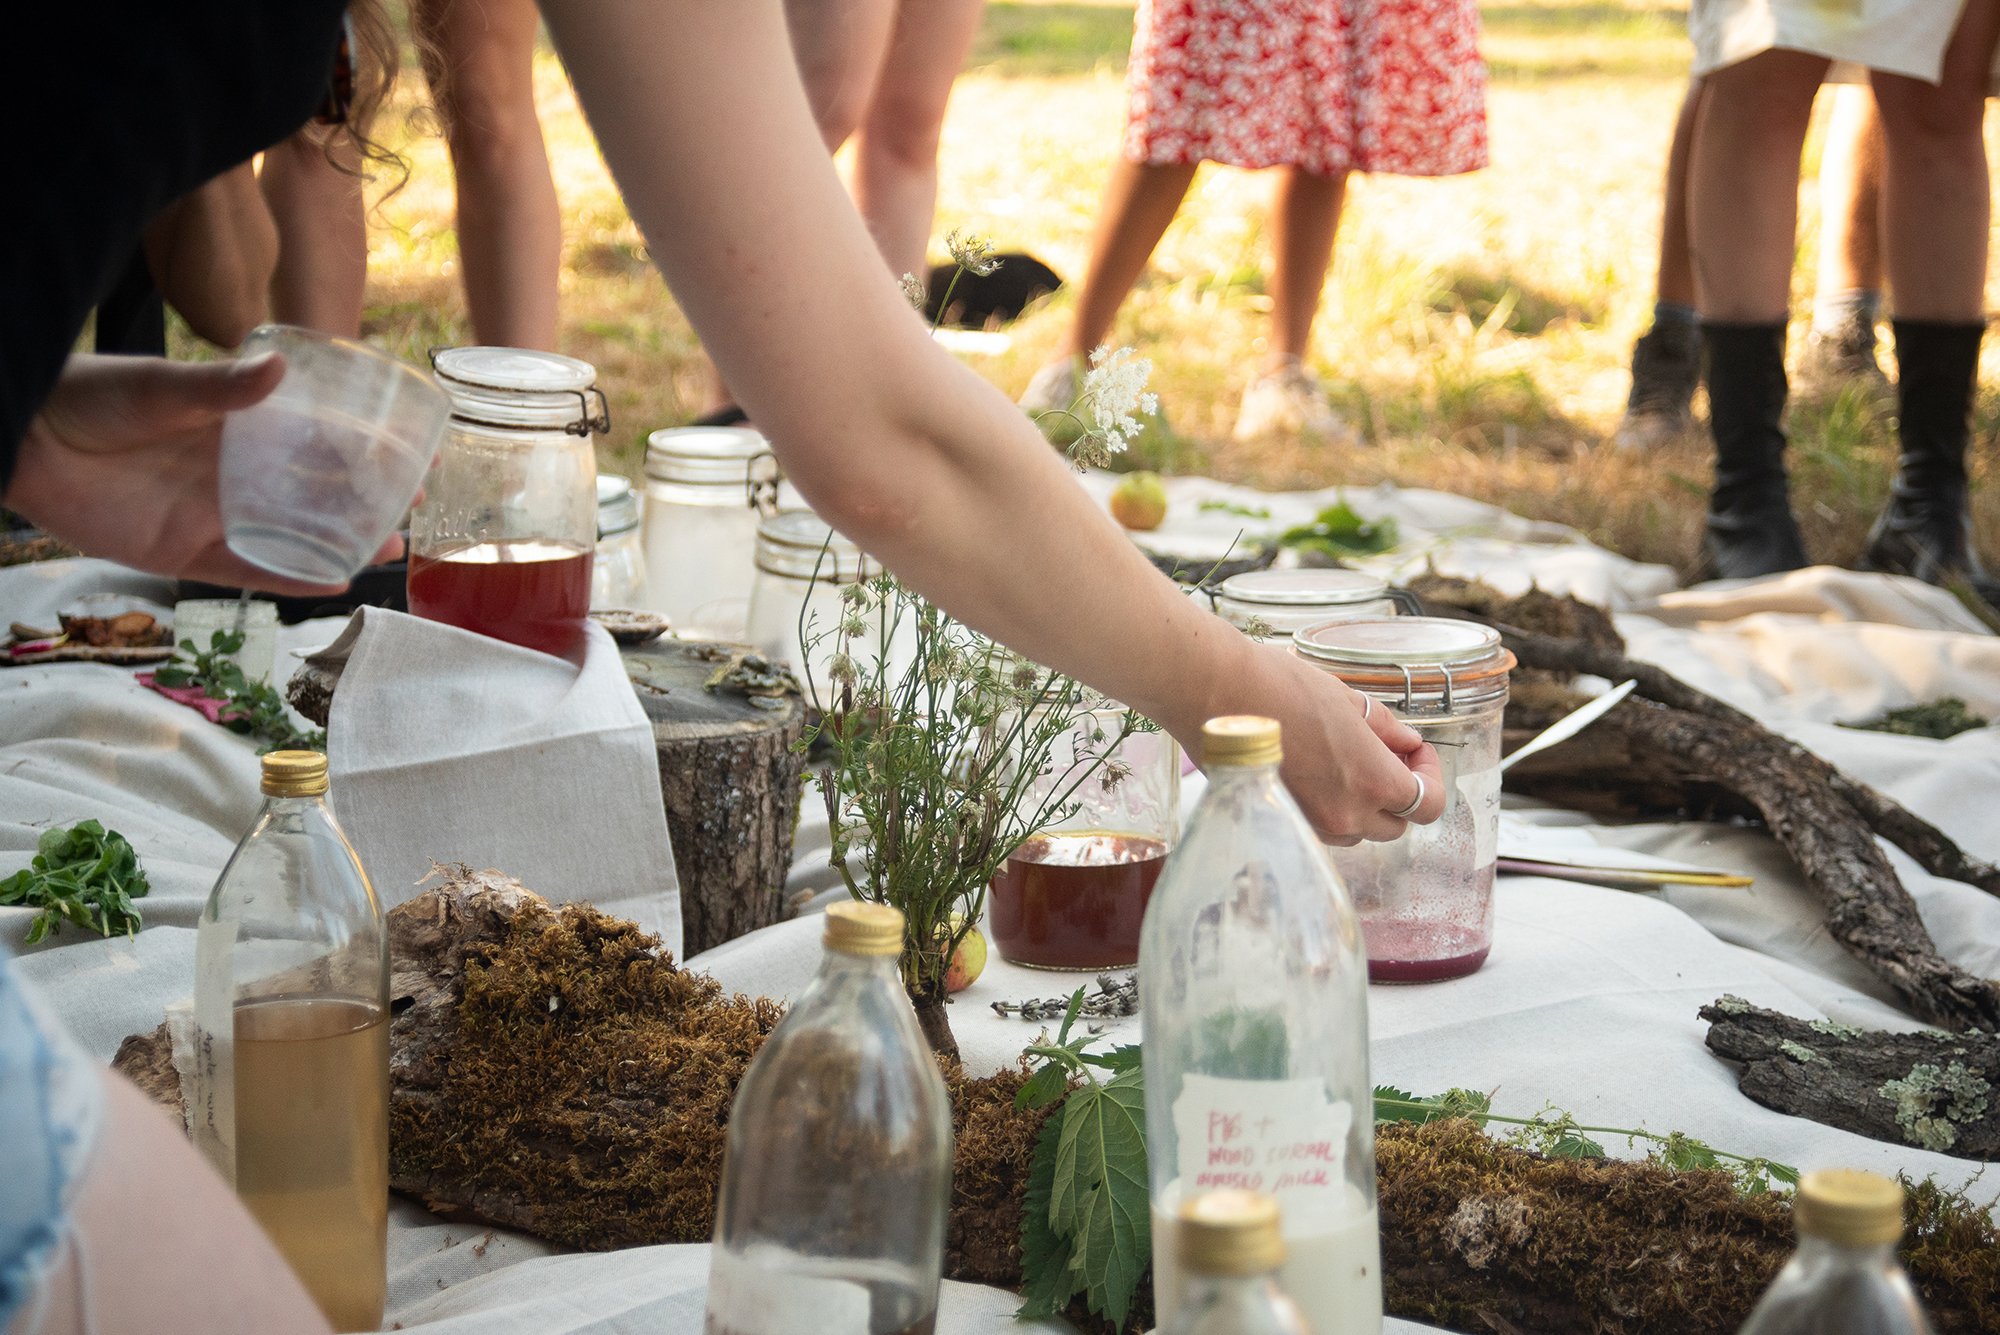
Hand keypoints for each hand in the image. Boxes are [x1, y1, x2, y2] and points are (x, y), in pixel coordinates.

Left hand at [7, 354, 399, 594]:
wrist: (25, 441)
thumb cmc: (89, 398)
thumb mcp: (161, 388)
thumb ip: (221, 389)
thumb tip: (281, 371)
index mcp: (235, 428)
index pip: (316, 438)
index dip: (365, 446)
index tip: (413, 449)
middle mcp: (232, 474)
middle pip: (315, 492)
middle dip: (368, 499)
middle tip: (417, 505)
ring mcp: (211, 515)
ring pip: (291, 537)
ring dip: (341, 544)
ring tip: (389, 546)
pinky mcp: (183, 552)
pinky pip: (246, 572)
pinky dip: (289, 579)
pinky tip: (334, 580)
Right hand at [1181, 639, 1445, 843]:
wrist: (1214, 693)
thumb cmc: (1278, 686)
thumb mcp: (1345, 698)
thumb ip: (1384, 728)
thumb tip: (1407, 741)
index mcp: (1371, 781)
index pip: (1428, 805)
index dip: (1432, 777)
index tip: (1417, 752)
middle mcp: (1345, 814)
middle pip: (1396, 825)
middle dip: (1400, 793)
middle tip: (1387, 755)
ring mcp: (1310, 824)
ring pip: (1359, 831)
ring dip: (1365, 804)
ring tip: (1348, 762)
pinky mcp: (1281, 821)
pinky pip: (1324, 828)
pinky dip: (1332, 807)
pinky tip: (1318, 771)